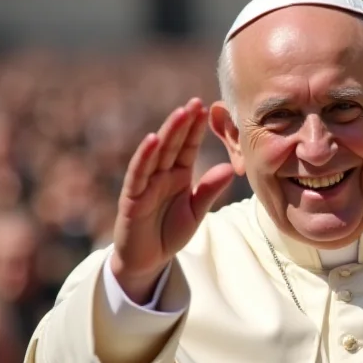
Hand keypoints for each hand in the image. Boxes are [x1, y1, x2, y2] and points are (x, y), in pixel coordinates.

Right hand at [111, 98, 233, 302]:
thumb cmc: (169, 233)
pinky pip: (138, 174)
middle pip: (173, 144)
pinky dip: (144, 157)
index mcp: (178, 175)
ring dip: (168, 132)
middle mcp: (161, 175)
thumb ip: (209, 191)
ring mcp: (145, 184)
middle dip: (184, 123)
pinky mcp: (132, 198)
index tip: (207, 108)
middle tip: (197, 102)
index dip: (196, 129)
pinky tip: (152, 140)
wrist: (148, 261)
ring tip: (180, 113)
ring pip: (157, 154)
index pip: (187, 147)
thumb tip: (229, 168)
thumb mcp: (196, 212)